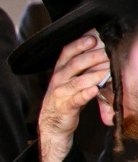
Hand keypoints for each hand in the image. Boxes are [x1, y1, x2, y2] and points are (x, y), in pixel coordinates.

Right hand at [38, 32, 110, 161]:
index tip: (93, 37)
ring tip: (108, 69)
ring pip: (76, 81)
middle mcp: (58, 79)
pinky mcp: (64, 107)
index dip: (79, 44)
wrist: (52, 123)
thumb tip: (103, 52)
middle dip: (91, 56)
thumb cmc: (66, 98)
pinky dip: (85, 94)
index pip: (67, 52)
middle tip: (107, 51)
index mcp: (60, 70)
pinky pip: (75, 100)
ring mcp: (59, 93)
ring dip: (93, 75)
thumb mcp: (73, 80)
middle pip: (74, 64)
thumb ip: (84, 68)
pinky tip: (94, 90)